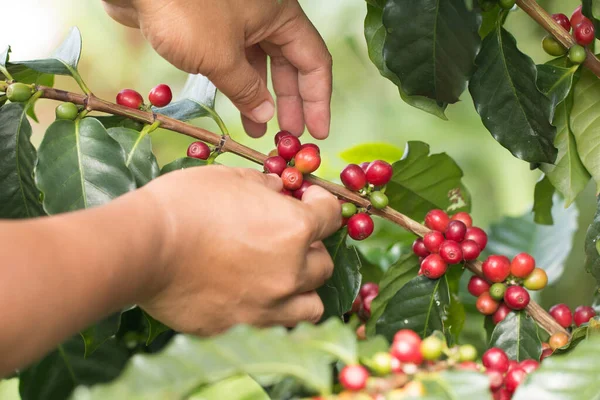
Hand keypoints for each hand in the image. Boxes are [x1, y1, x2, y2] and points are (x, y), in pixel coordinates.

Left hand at [102, 0, 331, 138]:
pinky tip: (238, 108)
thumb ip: (246, 90)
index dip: (318, 100)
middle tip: (289, 136)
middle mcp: (264, 15)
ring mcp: (238, 21)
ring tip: (259, 131)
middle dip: (290, 102)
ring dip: (262, 98)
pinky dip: (239, 85)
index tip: (317, 132)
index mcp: (279, 14)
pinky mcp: (212, 28)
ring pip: (261, 65)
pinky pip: (235, 61)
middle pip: (290, 64)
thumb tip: (264, 115)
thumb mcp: (221, 58)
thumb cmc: (183, 11)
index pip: (313, 61)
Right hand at [137, 166, 340, 333]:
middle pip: (324, 263)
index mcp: (294, 229)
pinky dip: (271, 308)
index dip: (322, 202)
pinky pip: (271, 322)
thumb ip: (263, 185)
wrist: (144, 248)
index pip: (331, 216)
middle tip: (289, 237)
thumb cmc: (186, 204)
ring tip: (283, 276)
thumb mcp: (230, 178)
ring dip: (303, 288)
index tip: (310, 198)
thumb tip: (278, 189)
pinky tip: (251, 294)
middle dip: (311, 247)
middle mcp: (291, 272)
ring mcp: (268, 306)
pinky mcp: (242, 328)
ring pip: (310, 305)